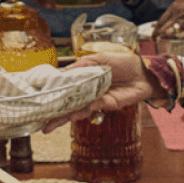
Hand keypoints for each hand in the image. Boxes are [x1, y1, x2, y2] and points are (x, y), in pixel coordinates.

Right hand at [41, 53, 159, 130]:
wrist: (143, 72)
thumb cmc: (123, 63)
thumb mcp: (100, 59)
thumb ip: (83, 65)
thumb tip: (64, 71)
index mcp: (85, 81)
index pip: (66, 89)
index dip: (54, 95)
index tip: (40, 101)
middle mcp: (89, 92)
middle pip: (69, 105)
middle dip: (56, 115)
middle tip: (42, 123)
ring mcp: (97, 100)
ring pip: (78, 110)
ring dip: (65, 117)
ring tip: (51, 124)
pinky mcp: (108, 104)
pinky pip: (93, 107)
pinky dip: (84, 109)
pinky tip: (73, 112)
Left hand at [153, 0, 183, 37]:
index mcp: (175, 7)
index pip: (161, 21)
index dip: (156, 29)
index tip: (154, 33)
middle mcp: (178, 17)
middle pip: (164, 30)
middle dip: (159, 35)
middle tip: (157, 39)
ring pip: (174, 35)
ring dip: (170, 38)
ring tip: (168, 38)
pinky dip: (181, 39)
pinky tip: (179, 39)